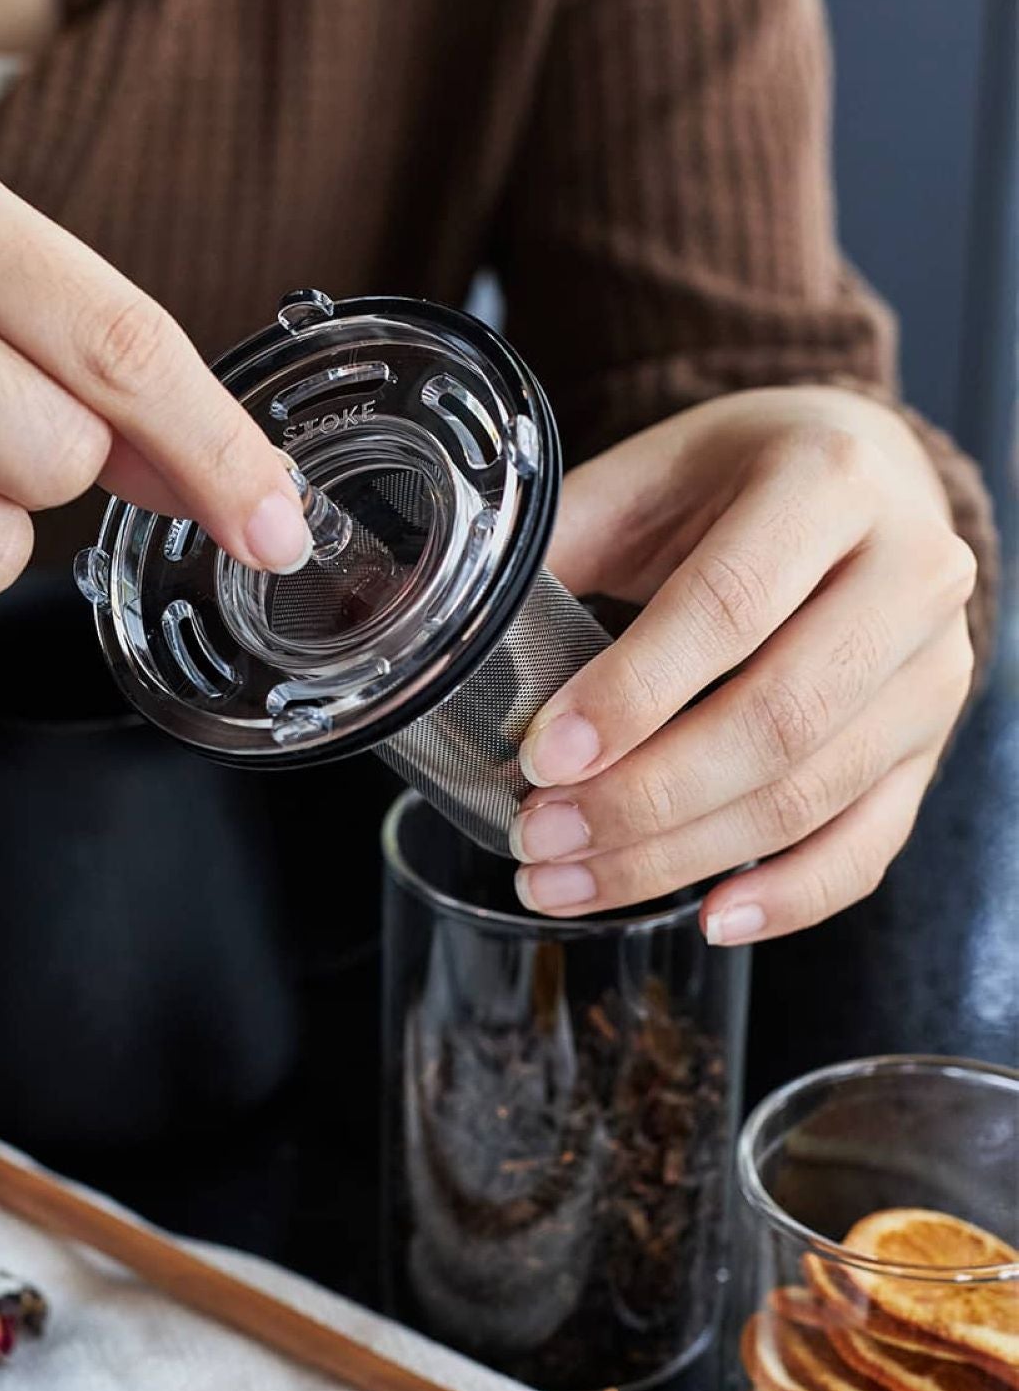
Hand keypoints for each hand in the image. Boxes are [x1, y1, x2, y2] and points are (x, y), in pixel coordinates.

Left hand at [510, 389, 976, 944]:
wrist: (864, 473)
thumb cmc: (735, 478)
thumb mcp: (646, 474)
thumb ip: (562, 544)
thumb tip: (457, 640)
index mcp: (828, 482)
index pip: (728, 605)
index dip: (629, 694)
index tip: (540, 756)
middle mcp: (909, 575)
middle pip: (777, 719)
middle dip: (642, 797)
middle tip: (536, 834)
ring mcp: (934, 669)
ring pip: (812, 795)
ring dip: (680, 856)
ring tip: (570, 879)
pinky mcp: (933, 742)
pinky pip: (870, 843)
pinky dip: (790, 897)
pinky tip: (707, 916)